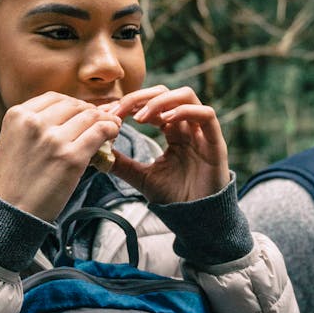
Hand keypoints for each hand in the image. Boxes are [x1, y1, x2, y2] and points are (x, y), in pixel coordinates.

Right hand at [0, 92, 121, 221]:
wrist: (11, 210)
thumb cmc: (15, 179)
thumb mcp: (14, 140)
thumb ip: (36, 124)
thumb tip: (73, 114)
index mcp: (18, 115)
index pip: (54, 98)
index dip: (73, 104)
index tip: (82, 113)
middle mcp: (34, 123)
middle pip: (74, 105)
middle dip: (90, 112)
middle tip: (100, 121)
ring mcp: (54, 140)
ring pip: (90, 116)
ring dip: (104, 120)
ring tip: (111, 127)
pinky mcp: (71, 157)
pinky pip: (99, 132)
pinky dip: (111, 129)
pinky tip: (113, 134)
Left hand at [106, 85, 229, 204]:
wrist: (195, 219)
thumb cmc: (173, 197)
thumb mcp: (140, 177)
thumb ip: (122, 163)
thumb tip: (98, 151)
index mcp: (172, 131)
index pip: (150, 104)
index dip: (129, 104)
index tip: (108, 113)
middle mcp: (187, 126)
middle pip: (165, 93)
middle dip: (139, 98)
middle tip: (118, 112)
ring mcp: (202, 132)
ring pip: (186, 96)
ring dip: (159, 101)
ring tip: (140, 118)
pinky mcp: (215, 142)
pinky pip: (206, 115)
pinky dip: (184, 111)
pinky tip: (164, 121)